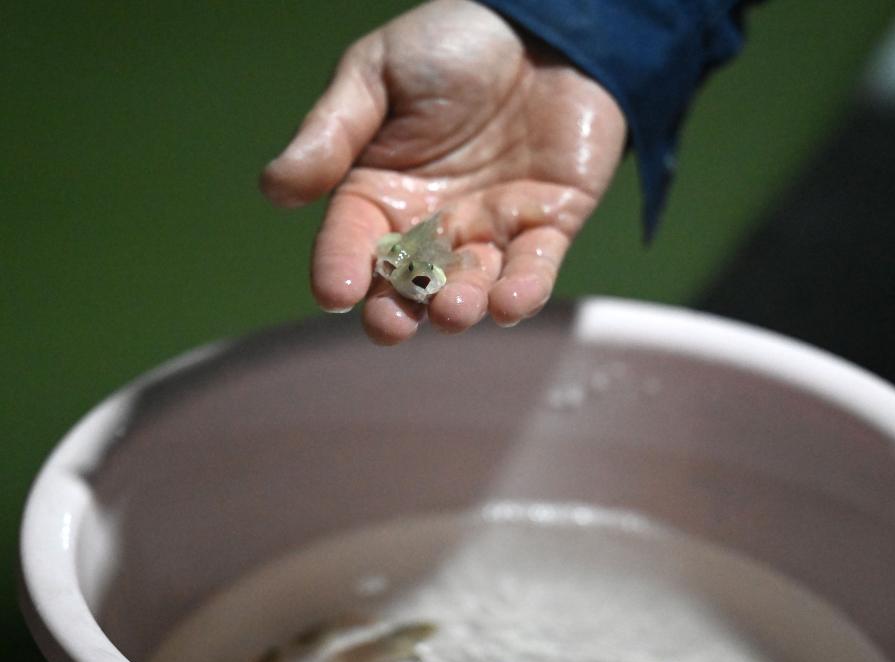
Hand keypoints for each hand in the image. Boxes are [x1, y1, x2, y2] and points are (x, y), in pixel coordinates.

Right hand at [260, 0, 625, 343]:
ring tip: (452, 309)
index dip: (340, 267)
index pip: (352, 240)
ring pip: (470, 287)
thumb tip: (273, 188)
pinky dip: (523, 292)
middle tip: (391, 324)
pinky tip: (507, 304)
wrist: (542, 24)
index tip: (334, 292)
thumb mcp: (377, 74)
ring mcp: (489, 228)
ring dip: (459, 306)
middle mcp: (432, 223)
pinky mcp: (547, 225)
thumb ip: (332, 132)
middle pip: (408, 284)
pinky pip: (534, 270)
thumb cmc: (450, 43)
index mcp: (381, 191)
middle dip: (398, 310)